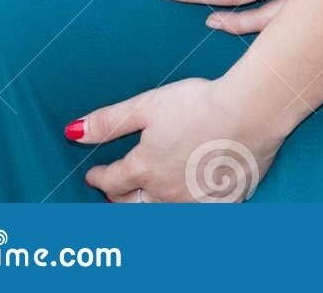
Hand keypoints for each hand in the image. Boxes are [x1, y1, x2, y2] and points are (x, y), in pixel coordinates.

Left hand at [77, 75, 281, 202]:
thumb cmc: (199, 104)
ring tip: (144, 201)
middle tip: (113, 192)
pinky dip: (184, 214)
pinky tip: (185, 208)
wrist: (249, 113)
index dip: (99, 176)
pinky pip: (195, 218)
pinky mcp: (220, 204)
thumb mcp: (147, 105)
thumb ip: (109, 121)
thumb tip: (73, 131)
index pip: (112, 180)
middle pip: (132, 205)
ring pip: (160, 214)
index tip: (93, 175)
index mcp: (144, 167)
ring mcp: (193, 203)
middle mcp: (165, 192)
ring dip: (147, 209)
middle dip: (118, 198)